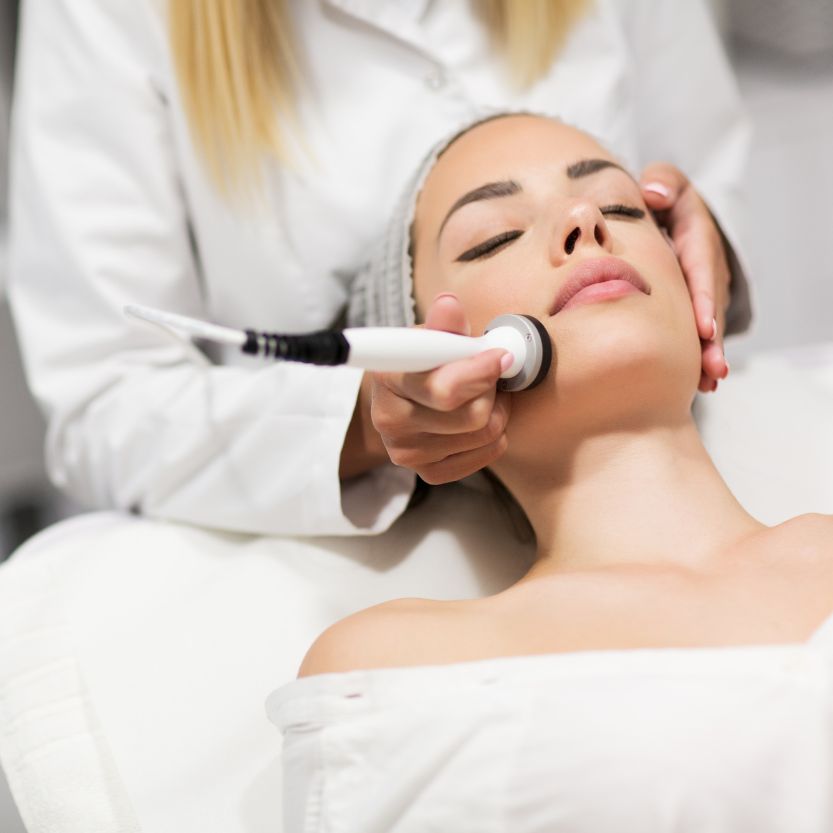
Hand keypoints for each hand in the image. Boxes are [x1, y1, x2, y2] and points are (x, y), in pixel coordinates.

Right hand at [369, 294, 511, 483]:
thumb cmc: (422, 363)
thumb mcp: (430, 337)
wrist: (402, 401)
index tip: (500, 357)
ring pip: (486, 435)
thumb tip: (449, 305)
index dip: (478, 372)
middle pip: (473, 416)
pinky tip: (478, 419)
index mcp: (388, 378)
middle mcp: (390, 420)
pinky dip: (494, 436)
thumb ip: (444, 326)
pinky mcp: (428, 473)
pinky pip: (487, 455)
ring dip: (496, 410)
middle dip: (491, 390)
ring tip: (482, 394)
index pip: (443, 390)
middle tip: (489, 373)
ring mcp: (406, 452)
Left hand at [640, 163, 730, 392]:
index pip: (700, 273)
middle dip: (711, 342)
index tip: (703, 328)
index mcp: (697, 243)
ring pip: (706, 328)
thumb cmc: (665, 203)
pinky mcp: (693, 308)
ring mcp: (702, 292)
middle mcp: (706, 272)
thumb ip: (664, 183)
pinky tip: (699, 384)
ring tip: (708, 382)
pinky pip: (696, 335)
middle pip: (710, 309)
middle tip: (712, 369)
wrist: (671, 218)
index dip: (703, 301)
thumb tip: (654, 195)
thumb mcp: (668, 184)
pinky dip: (697, 358)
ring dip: (708, 356)